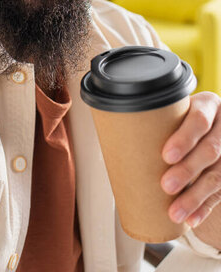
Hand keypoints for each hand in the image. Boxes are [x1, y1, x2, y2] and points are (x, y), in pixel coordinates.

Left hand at [161, 92, 220, 230]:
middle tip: (166, 185)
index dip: (185, 138)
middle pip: (210, 149)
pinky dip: (204, 208)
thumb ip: (155, 118)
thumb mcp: (172, 108)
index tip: (165, 155)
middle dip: (188, 170)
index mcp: (208, 105)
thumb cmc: (178, 116)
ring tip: (175, 212)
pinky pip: (220, 193)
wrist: (206, 123)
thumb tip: (113, 136)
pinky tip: (191, 219)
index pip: (200, 120)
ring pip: (218, 174)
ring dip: (195, 196)